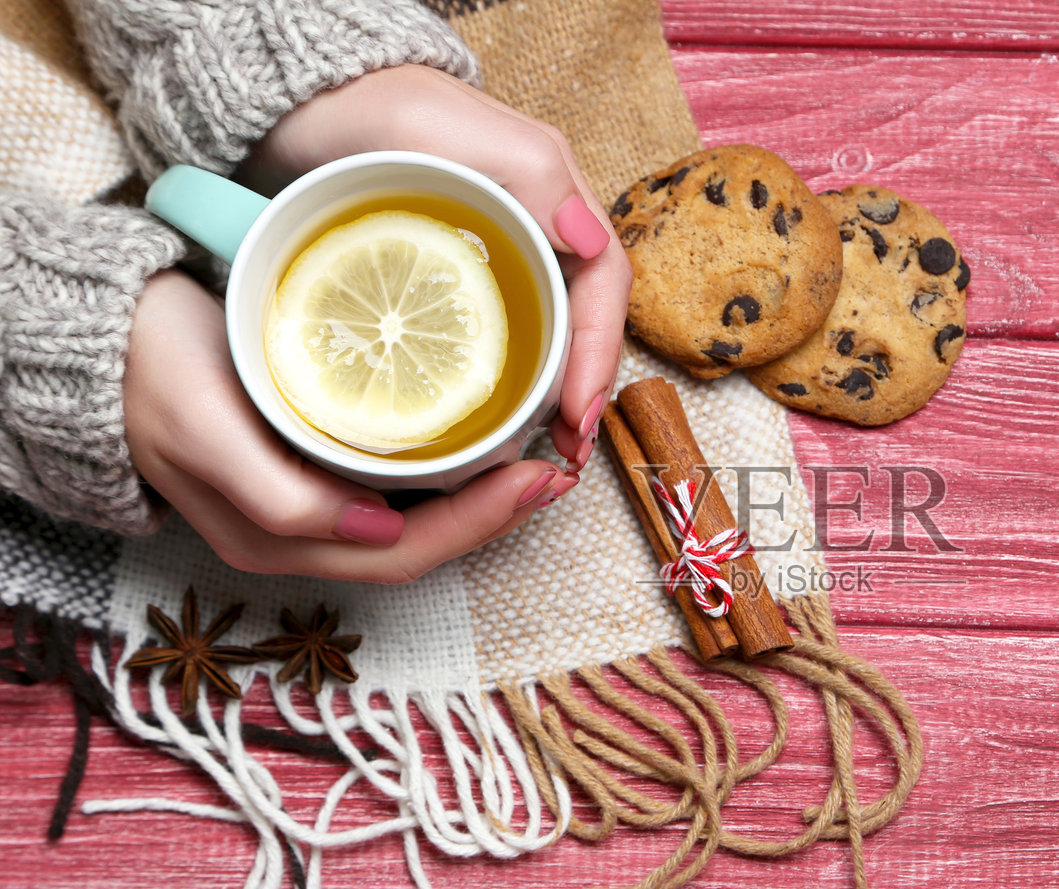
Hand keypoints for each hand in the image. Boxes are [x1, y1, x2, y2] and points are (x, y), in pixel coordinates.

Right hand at [126, 270, 573, 582]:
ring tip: (534, 457)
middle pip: (422, 546)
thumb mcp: (207, 430)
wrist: (98, 336)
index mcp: (278, 537)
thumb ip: (279, 493)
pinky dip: (445, 475)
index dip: (479, 524)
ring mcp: (305, 507)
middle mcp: (300, 534)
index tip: (539, 474)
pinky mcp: (307, 470)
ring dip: (477, 499)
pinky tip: (480, 440)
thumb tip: (373, 528)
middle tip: (557, 468)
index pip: (405, 552)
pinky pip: (393, 491)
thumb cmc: (154, 372)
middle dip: (495, 516)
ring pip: (412, 524)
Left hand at [246, 63, 631, 487]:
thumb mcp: (445, 127)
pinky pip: (496, 342)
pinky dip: (501, 389)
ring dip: (550, 401)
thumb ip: (530, 174)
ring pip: (545, 338)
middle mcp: (535, 234)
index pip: (600, 284)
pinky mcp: (454, 286)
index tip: (578, 414)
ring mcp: (497, 263)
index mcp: (550, 199)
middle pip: (582, 321)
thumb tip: (592, 243)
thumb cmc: (371, 105)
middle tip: (564, 454)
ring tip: (538, 454)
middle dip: (583, 392)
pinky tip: (487, 427)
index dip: (599, 352)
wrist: (299, 106)